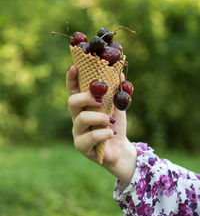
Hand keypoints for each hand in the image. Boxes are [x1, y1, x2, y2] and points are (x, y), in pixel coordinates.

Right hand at [66, 65, 136, 184]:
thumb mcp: (118, 107)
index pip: (73, 90)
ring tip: (111, 121)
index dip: (71, 78)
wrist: (120, 148)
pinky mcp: (81, 146)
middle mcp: (77, 117)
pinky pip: (91, 137)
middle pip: (72, 101)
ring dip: (100, 118)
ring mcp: (78, 131)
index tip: (74, 67)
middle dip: (86, 97)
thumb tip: (121, 74)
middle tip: (100, 99)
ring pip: (82, 118)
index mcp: (84, 105)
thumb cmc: (115, 125)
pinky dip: (105, 134)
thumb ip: (117, 92)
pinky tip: (112, 134)